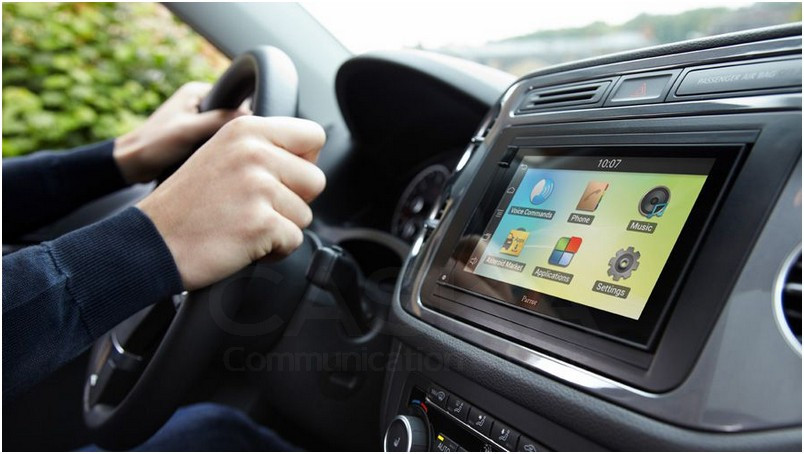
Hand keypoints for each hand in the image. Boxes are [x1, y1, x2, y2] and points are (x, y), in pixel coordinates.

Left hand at [114, 82, 245, 182]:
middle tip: (227, 146)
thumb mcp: (190, 130)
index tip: (242, 133)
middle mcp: (197, 101)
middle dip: (231, 131)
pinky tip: (213, 157)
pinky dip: (215, 148)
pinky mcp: (193, 133)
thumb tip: (250, 117)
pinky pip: (214, 139)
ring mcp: (195, 118)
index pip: (233, 99)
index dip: (241, 117)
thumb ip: (219, 120)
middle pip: (230, 115)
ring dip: (223, 141)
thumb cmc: (154, 144)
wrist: (132, 163)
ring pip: (223, 129)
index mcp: (196, 91)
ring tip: (218, 153)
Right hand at [137, 116, 326, 289]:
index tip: (279, 177)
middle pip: (316, 180)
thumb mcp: (221, 153)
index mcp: (246, 129)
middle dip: (293, 201)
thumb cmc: (186, 205)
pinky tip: (243, 243)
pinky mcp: (261, 223)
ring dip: (280, 227)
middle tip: (253, 207)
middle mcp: (254, 152)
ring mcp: (259, 188)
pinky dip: (274, 251)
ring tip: (242, 223)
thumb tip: (309, 156)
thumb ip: (263, 147)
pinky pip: (294, 241)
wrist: (150, 243)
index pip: (314, 136)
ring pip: (305, 214)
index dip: (303, 162)